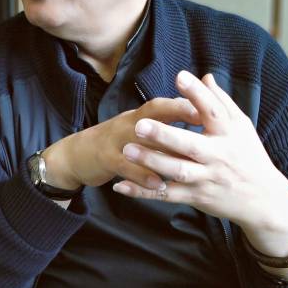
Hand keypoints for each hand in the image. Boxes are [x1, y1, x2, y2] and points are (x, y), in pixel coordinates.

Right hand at [42, 96, 200, 190]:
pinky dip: (142, 176)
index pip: (163, 103)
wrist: (78, 154)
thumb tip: (196, 109)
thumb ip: (165, 120)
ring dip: (162, 151)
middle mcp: (128, 123)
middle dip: (177, 118)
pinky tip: (159, 184)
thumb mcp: (139, 126)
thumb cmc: (118, 141)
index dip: (184, 103)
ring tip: (186, 163)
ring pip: (140, 142)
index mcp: (139, 115)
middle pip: (153, 117)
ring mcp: (115, 140)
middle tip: (203, 124)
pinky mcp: (105, 160)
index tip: (209, 105)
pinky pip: (125, 167)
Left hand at [114, 70, 287, 258]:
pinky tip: (122, 186)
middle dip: (165, 135)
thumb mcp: (241, 127)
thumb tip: (205, 76)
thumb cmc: (249, 156)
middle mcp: (218, 156)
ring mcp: (207, 178)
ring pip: (177, 171)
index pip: (213, 111)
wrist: (264, 200)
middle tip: (139, 124)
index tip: (180, 76)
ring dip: (152, 161)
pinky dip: (144, 192)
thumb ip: (220, 102)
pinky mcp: (197, 197)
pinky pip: (167, 195)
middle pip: (190, 145)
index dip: (197, 94)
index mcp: (229, 134)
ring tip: (127, 150)